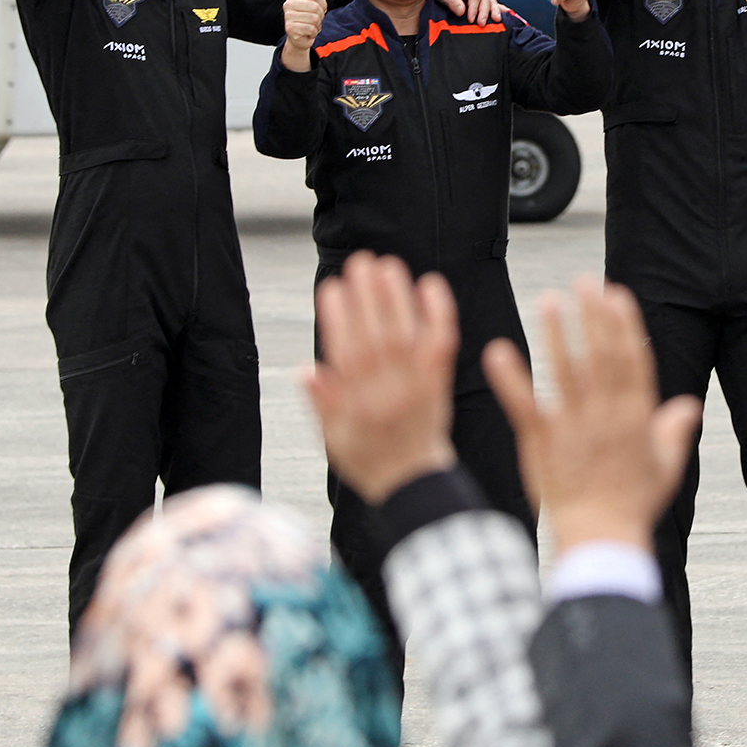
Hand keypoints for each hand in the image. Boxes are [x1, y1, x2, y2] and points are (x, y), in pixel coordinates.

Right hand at [280, 0, 325, 70]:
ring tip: (310, 25)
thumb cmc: (306, 17)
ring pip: (314, 18)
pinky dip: (313, 32)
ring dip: (317, 25)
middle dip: (320, 15)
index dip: (322, 5)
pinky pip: (311, 28)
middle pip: (316, 7)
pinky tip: (308, 32)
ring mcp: (288, 16)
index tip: (318, 9)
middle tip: (314, 19)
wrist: (300, 37)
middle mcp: (288, 4)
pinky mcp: (290, 29)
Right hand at [305, 253, 459, 504]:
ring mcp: (418, 387)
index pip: (347, 355)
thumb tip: (305, 370)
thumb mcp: (334, 440)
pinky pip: (442, 344)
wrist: (415, 484)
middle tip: (361, 261)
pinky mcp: (440, 383)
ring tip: (389, 265)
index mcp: (358, 406)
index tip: (332, 288)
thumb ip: (322, 404)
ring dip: (399, 298)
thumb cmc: (369, 461)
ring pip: (408, 336)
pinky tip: (431, 285)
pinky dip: (438, 314)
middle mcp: (390, 393)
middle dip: (369, 297)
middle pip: (378, 338)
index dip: (339, 320)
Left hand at [434, 0, 500, 21]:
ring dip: (494, 11)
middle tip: (481, 23)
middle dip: (484, 12)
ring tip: (497, 20)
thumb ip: (452, 1)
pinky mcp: (482, 1)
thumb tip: (461, 11)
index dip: (473, 7)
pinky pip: (492, 5)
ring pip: (491, 2)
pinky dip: (499, 9)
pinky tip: (506, 14)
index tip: (470, 19)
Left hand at [483, 281, 701, 551]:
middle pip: (601, 357)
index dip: (625, 325)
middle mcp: (607, 417)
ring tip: (550, 301)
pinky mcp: (541, 443)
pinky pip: (524, 404)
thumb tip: (690, 405)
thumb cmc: (633, 506)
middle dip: (594, 317)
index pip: (632, 362)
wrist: (599, 539)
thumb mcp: (665, 468)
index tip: (617, 295)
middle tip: (585, 281)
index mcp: (637, 419)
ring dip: (557, 335)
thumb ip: (675, 432)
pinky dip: (511, 377)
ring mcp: (573, 429)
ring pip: (565, 373)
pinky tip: (499, 350)